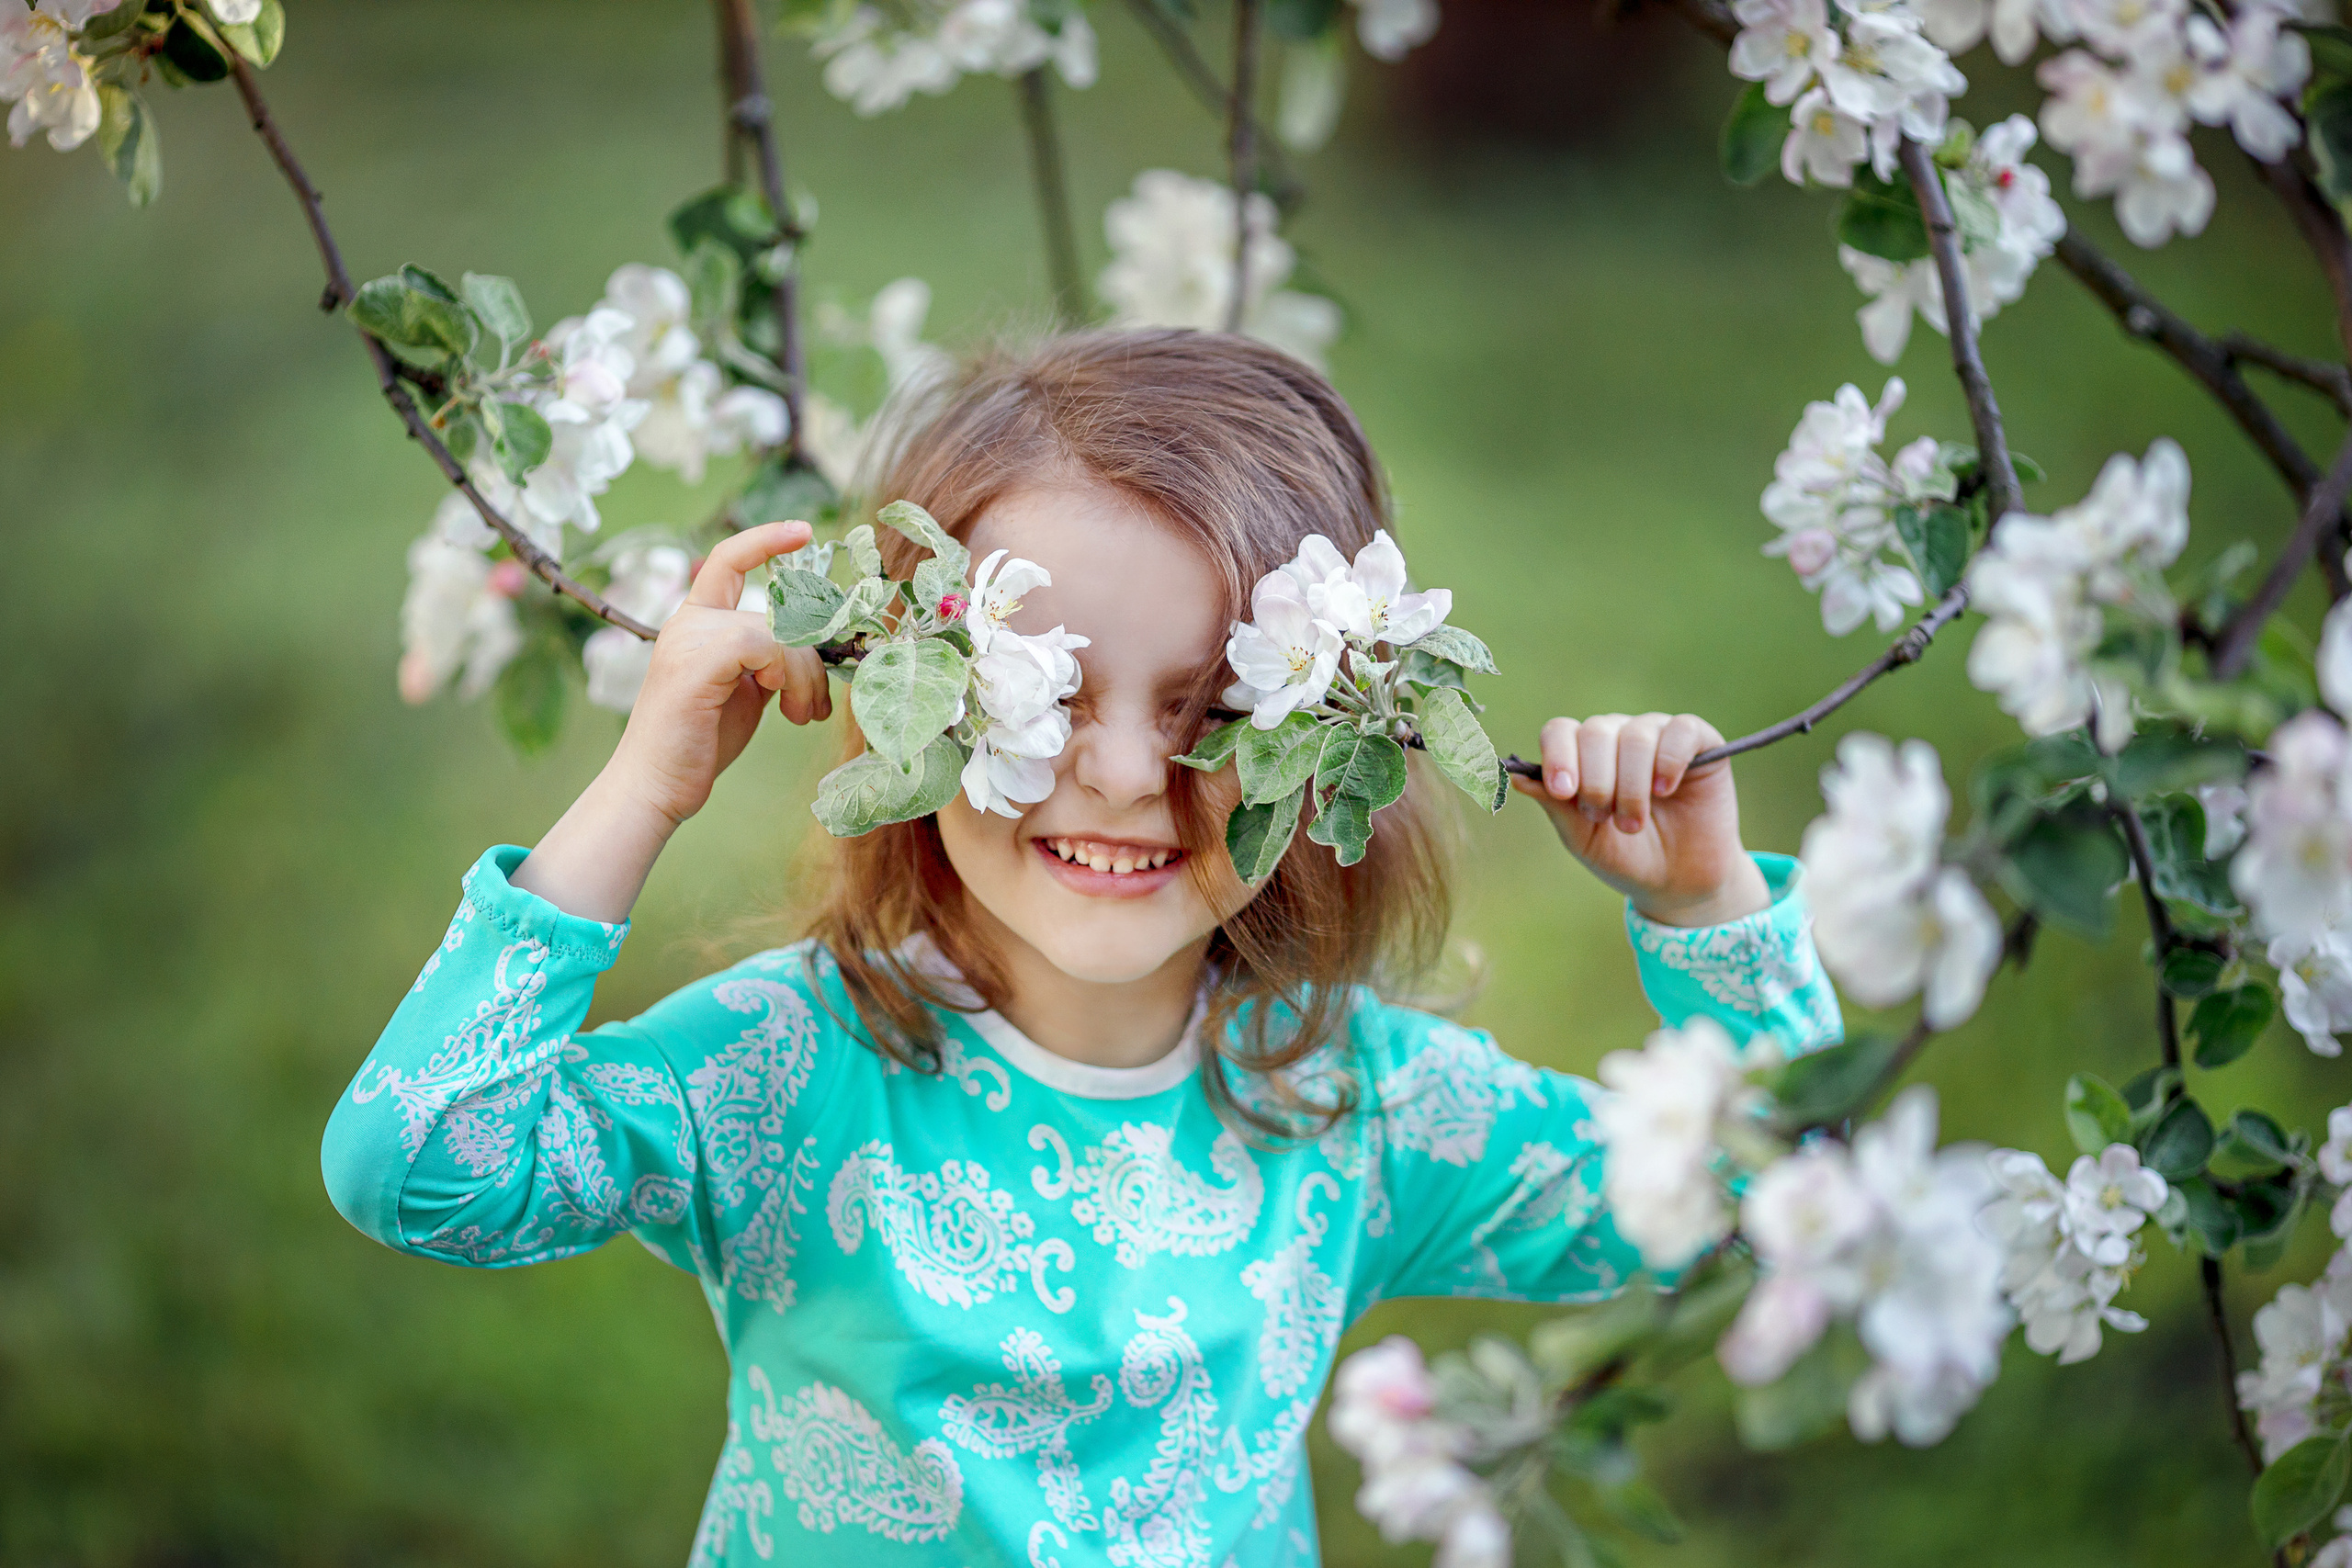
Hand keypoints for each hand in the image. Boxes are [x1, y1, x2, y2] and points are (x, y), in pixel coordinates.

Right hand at [606, 520, 833, 828]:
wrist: (655, 787)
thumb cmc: (699, 744)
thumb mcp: (743, 691)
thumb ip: (766, 662)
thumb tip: (813, 649)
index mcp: (696, 623)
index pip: (727, 560)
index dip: (766, 539)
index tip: (803, 531)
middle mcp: (690, 622)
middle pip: (778, 613)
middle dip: (813, 660)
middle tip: (817, 706)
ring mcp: (689, 639)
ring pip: (779, 633)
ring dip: (806, 678)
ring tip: (803, 716)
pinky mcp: (697, 663)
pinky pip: (766, 646)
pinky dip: (789, 676)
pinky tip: (784, 710)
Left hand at [1509, 711, 1768, 927]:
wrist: (1678, 882)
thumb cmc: (1625, 857)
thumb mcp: (1583, 838)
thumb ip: (1554, 806)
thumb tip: (1516, 778)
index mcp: (1583, 755)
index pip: (1560, 731)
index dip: (1558, 756)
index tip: (1563, 790)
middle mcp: (1617, 736)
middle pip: (1595, 732)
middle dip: (1596, 781)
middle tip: (1604, 819)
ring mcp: (1657, 735)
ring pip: (1636, 736)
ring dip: (1631, 786)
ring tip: (1633, 824)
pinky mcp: (1699, 742)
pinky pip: (1680, 731)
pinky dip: (1669, 760)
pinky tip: (1665, 790)